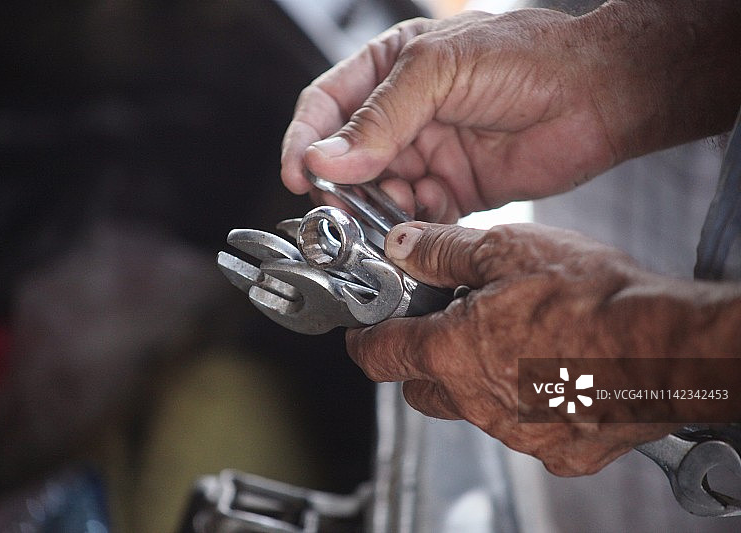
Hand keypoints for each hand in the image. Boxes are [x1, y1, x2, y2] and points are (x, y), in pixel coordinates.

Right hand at [282, 3, 740, 221]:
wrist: (598, 95)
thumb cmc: (528, 57)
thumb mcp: (439, 70)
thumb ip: (381, 118)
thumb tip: (326, 159)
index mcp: (391, 68)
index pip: (327, 106)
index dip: (305, 140)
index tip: (297, 175)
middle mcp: (405, 114)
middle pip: (348, 159)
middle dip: (340, 187)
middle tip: (337, 210)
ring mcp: (429, 153)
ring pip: (379, 193)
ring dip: (374, 212)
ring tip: (382, 221)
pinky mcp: (454, 190)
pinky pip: (416, 217)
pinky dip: (411, 227)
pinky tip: (422, 222)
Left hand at [346, 222, 687, 474]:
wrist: (666, 346)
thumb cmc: (593, 298)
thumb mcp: (506, 250)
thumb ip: (445, 251)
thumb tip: (405, 245)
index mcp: (452, 352)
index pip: (379, 354)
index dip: (365, 340)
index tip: (364, 334)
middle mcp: (476, 401)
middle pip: (423, 387)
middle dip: (424, 360)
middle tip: (449, 330)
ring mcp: (517, 432)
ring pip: (475, 409)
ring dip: (481, 380)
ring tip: (516, 342)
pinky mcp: (560, 451)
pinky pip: (527, 431)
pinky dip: (529, 405)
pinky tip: (554, 374)